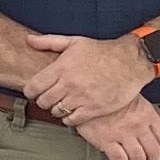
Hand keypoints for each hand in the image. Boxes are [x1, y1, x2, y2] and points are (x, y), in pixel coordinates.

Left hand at [18, 30, 151, 123]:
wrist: (130, 62)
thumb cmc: (103, 52)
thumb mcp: (75, 42)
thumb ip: (49, 42)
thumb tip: (29, 40)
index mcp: (62, 67)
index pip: (34, 87)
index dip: (30, 91)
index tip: (34, 91)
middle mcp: (70, 84)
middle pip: (43, 101)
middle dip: (42, 100)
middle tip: (49, 97)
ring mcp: (81, 98)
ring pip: (56, 112)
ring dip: (56, 109)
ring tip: (62, 103)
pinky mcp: (93, 109)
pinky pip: (71, 120)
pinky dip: (68, 118)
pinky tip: (72, 111)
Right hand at [76, 98, 159, 159]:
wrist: (88, 94)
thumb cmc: (113, 98)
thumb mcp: (137, 101)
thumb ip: (152, 116)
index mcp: (148, 115)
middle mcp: (138, 125)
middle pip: (154, 152)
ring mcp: (122, 133)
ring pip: (139, 159)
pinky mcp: (106, 140)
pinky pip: (120, 159)